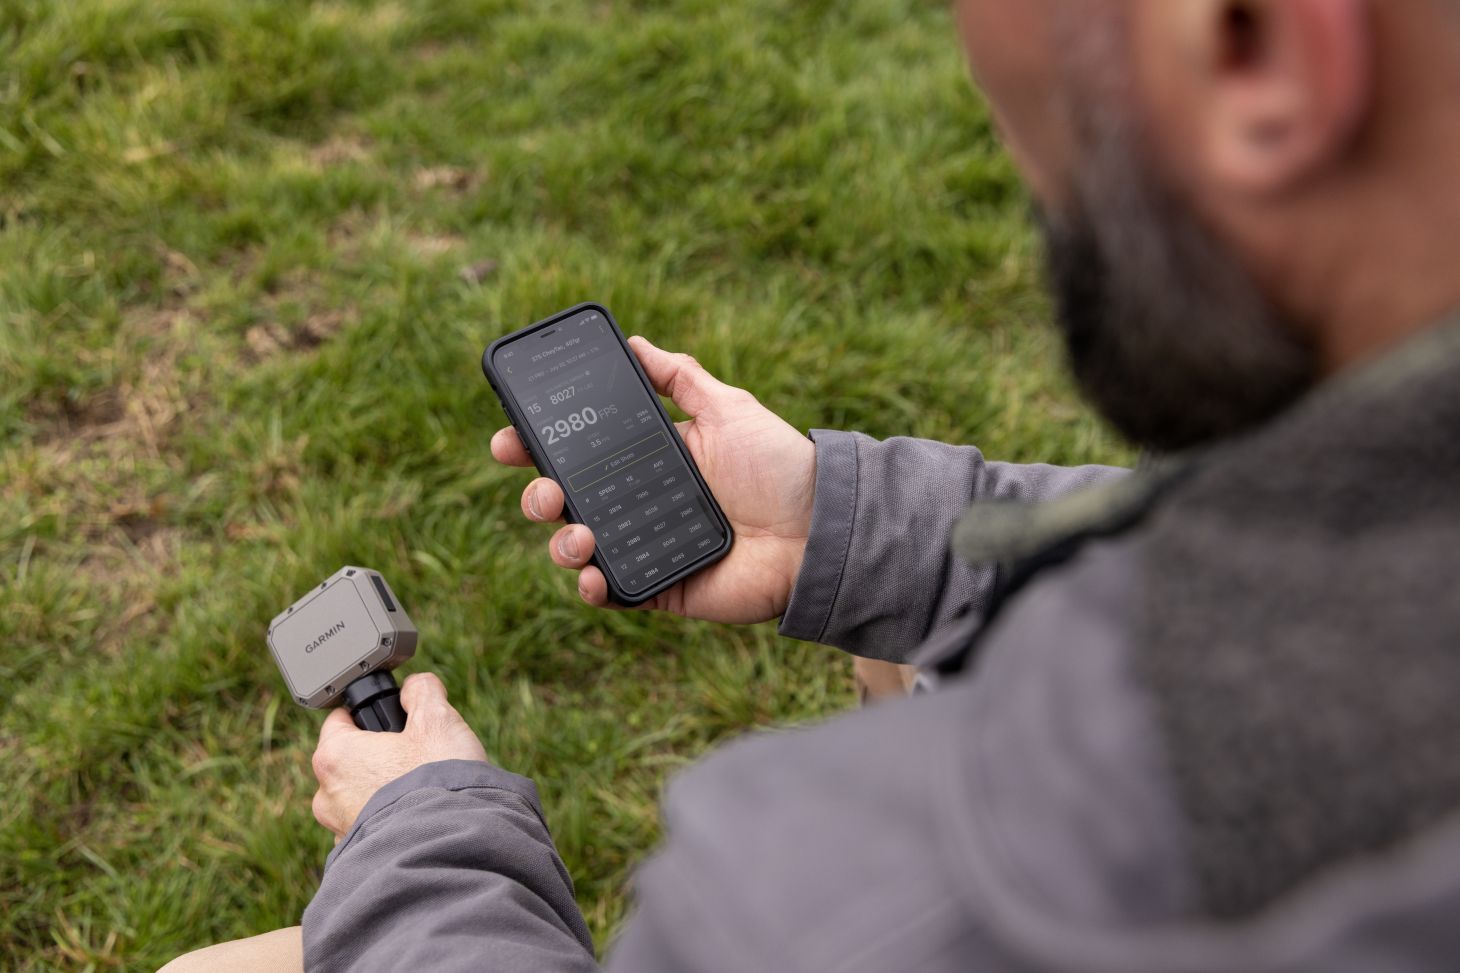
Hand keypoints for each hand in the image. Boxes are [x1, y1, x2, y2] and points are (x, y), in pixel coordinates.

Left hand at [310, 673, 488, 836]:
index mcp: (335, 756)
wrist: (450, 843)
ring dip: (384, 792)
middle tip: (415, 756)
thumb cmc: (437, 780)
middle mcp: (327, 795)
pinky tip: (419, 817)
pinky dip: (391, 820)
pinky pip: (372, 828)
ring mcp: (340, 830)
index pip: (340, 721)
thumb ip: (422, 691)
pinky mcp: (358, 856)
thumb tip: (416, 688)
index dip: (369, 715)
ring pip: (359, 797)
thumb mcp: (438, 719)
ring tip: (421, 791)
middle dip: (379, 756)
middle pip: (350, 761)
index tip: (394, 722)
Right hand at [490, 336, 816, 623]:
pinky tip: (592, 574)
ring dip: (561, 542)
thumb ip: (680, 377)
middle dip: (537, 495)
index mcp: (647, 459)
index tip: (508, 437)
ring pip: (576, 548)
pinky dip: (592, 587)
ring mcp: (645, 547)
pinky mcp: (661, 588)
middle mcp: (638, 503)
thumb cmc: (780, 466)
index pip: (577, 452)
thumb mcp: (728, 408)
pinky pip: (613, 592)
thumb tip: (635, 341)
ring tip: (580, 532)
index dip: (535, 446)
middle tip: (547, 489)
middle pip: (564, 501)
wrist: (820, 529)